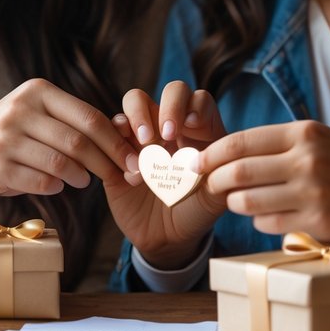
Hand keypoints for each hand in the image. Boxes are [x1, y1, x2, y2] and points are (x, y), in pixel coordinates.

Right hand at [0, 78, 137, 217]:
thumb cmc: (4, 139)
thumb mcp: (32, 117)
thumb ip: (68, 122)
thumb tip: (123, 133)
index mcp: (37, 91)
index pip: (89, 116)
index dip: (116, 140)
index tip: (134, 159)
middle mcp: (21, 108)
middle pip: (80, 140)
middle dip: (108, 162)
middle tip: (124, 177)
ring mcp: (6, 136)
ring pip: (62, 162)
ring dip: (82, 176)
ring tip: (85, 181)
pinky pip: (40, 181)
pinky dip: (55, 187)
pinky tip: (56, 187)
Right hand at [102, 80, 227, 269]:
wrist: (165, 239)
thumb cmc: (194, 214)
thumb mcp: (213, 199)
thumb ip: (220, 176)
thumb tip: (219, 156)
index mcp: (201, 132)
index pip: (199, 100)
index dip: (194, 106)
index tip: (191, 125)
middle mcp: (172, 126)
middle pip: (171, 91)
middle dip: (168, 106)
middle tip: (164, 135)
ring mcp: (143, 135)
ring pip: (135, 100)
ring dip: (138, 116)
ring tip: (144, 144)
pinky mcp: (117, 149)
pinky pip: (109, 129)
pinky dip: (115, 140)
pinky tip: (128, 172)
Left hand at [197, 120, 329, 242]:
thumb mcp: (318, 139)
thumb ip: (278, 144)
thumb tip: (225, 153)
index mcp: (304, 132)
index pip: (241, 142)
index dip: (211, 153)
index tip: (195, 161)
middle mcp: (307, 160)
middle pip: (238, 172)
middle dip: (214, 180)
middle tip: (207, 184)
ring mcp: (312, 192)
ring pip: (247, 201)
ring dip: (233, 202)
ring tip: (234, 200)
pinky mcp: (318, 221)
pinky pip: (268, 224)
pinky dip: (258, 220)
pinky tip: (265, 215)